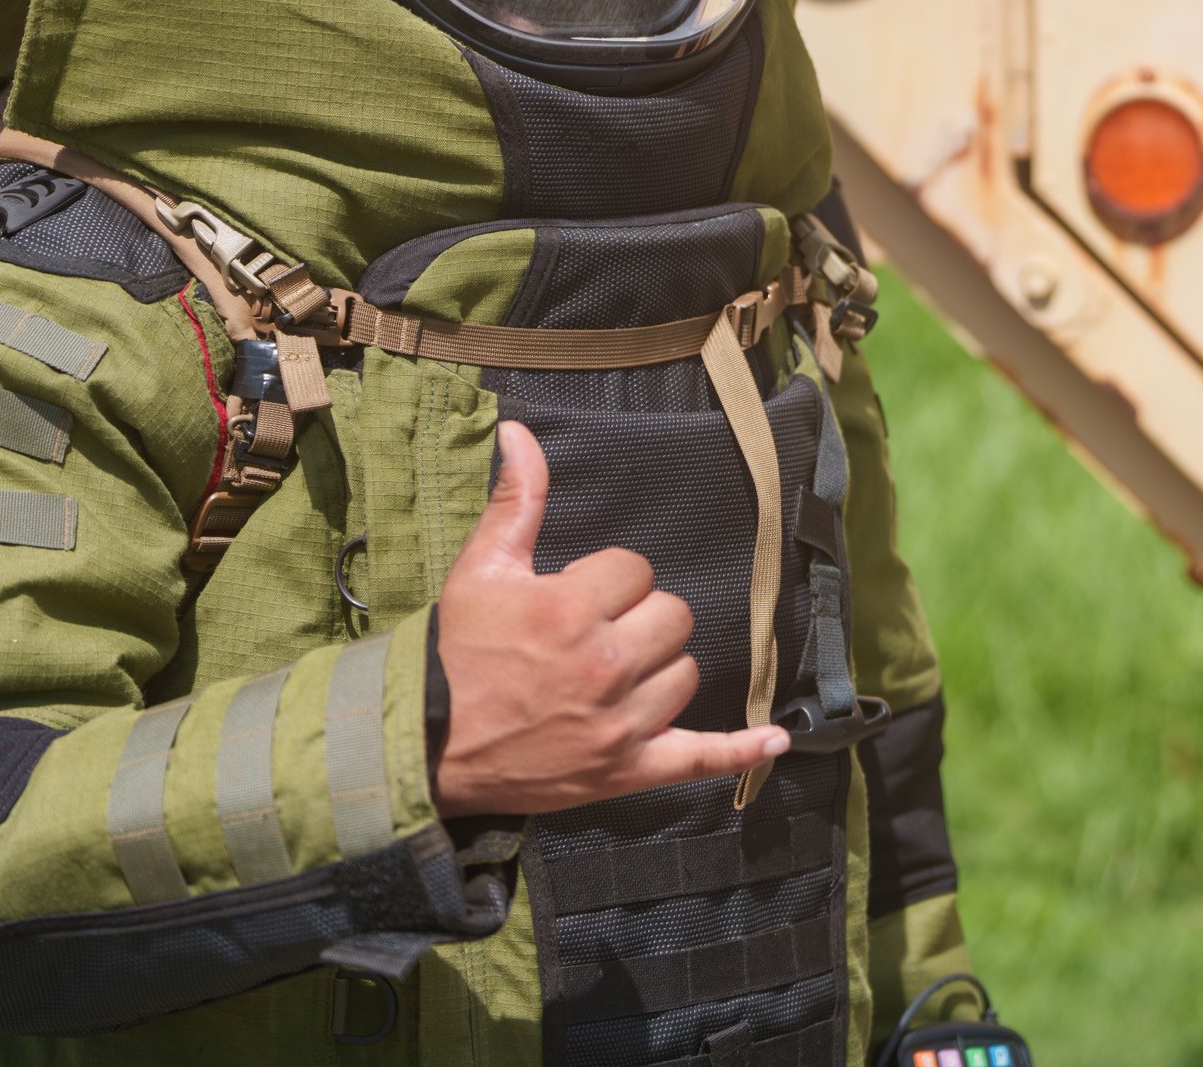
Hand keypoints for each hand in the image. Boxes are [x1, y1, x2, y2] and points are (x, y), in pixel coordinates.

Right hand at [432, 421, 788, 817]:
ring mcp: (621, 723)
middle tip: (594, 633)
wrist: (428, 744)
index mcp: (571, 610)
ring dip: (660, 667)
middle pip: (672, 616)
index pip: (636, 569)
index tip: (574, 597)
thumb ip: (516, 500)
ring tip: (614, 674)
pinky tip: (774, 741)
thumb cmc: (455, 652)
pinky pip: (702, 758)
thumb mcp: (481, 568)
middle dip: (639, 617)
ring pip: (685, 672)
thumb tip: (521, 432)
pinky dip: (741, 751)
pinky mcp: (628, 770)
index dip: (607, 578)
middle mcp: (604, 666)